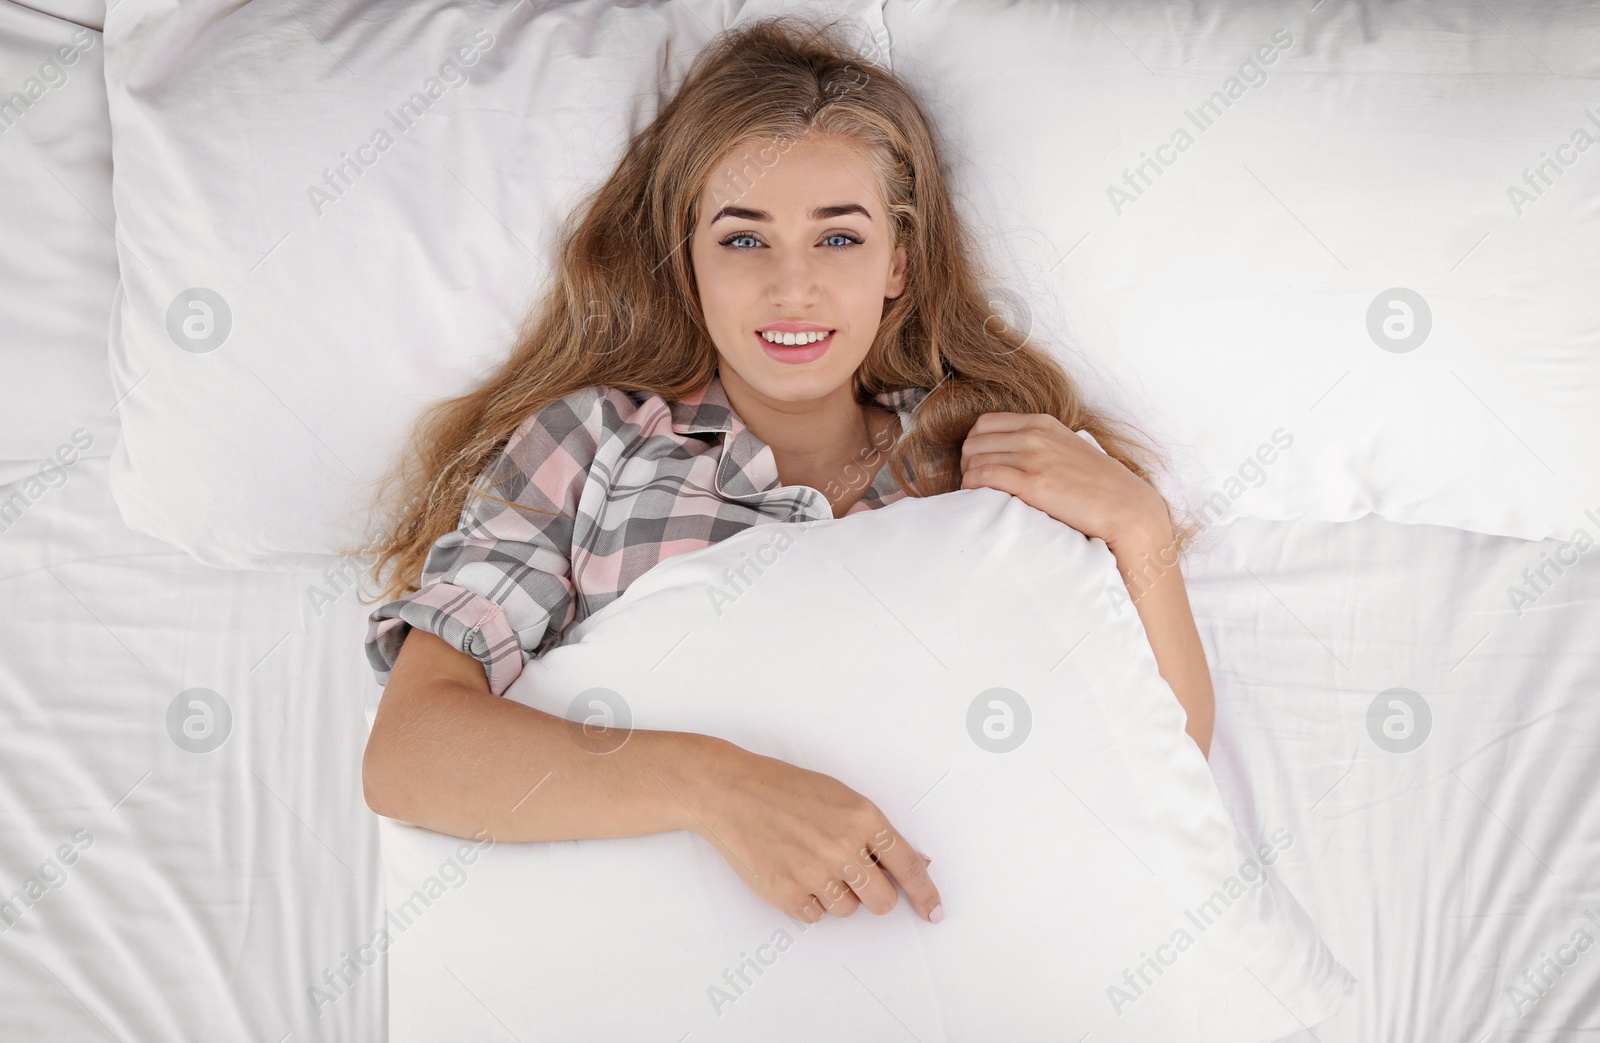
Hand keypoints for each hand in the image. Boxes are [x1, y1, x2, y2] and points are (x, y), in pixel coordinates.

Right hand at [689, 745, 941, 925]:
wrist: (731, 792)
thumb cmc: (785, 789)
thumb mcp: (840, 797)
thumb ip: (877, 833)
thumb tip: (917, 861)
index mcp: (862, 818)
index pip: (908, 867)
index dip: (925, 894)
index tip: (933, 912)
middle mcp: (842, 847)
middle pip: (882, 901)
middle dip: (874, 895)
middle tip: (853, 878)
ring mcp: (813, 873)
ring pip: (848, 911)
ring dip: (836, 895)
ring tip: (810, 863)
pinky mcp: (786, 894)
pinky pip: (815, 917)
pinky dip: (808, 902)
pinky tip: (792, 872)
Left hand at [959, 412, 1166, 547]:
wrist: (1126, 507)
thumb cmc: (1098, 486)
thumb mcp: (1067, 450)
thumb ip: (1040, 444)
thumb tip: (1011, 455)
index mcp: (1042, 423)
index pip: (984, 424)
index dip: (974, 445)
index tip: (979, 465)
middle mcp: (1035, 435)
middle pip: (973, 441)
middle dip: (967, 463)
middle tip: (976, 484)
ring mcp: (1034, 457)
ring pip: (974, 459)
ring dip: (969, 478)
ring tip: (979, 495)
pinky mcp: (1033, 483)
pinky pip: (983, 477)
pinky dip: (973, 488)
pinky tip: (980, 499)